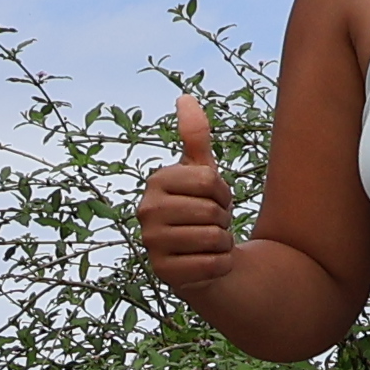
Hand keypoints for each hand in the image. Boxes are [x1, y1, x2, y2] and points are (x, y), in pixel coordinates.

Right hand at [135, 93, 245, 296]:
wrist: (198, 259)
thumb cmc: (200, 209)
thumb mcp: (200, 172)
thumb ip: (195, 137)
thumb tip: (185, 97)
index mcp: (156, 182)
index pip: (209, 180)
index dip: (224, 192)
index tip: (215, 200)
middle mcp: (146, 211)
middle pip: (211, 211)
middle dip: (223, 220)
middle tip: (212, 225)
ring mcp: (151, 243)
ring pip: (213, 238)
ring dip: (223, 243)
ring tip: (209, 243)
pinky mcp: (163, 273)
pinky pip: (212, 264)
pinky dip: (220, 265)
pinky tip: (208, 263)